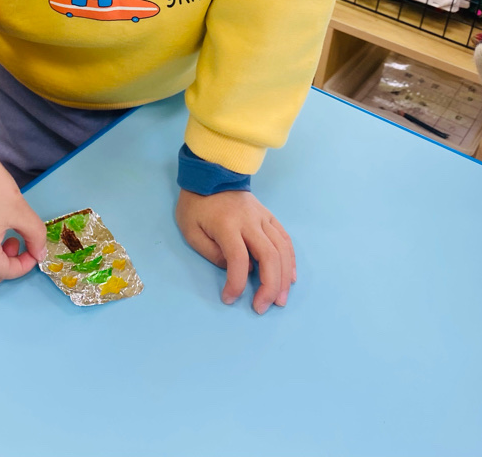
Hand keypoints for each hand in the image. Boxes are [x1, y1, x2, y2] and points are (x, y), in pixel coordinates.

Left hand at [176, 188, 295, 313]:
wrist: (211, 173)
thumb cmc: (197, 204)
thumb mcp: (191, 229)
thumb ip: (210, 252)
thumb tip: (236, 269)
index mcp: (227, 225)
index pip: (238, 259)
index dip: (236, 284)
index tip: (229, 299)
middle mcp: (249, 221)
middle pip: (269, 256)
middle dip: (269, 286)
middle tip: (262, 307)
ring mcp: (262, 218)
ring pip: (282, 250)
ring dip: (284, 278)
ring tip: (279, 299)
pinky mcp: (269, 216)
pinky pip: (285, 239)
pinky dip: (290, 260)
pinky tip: (290, 277)